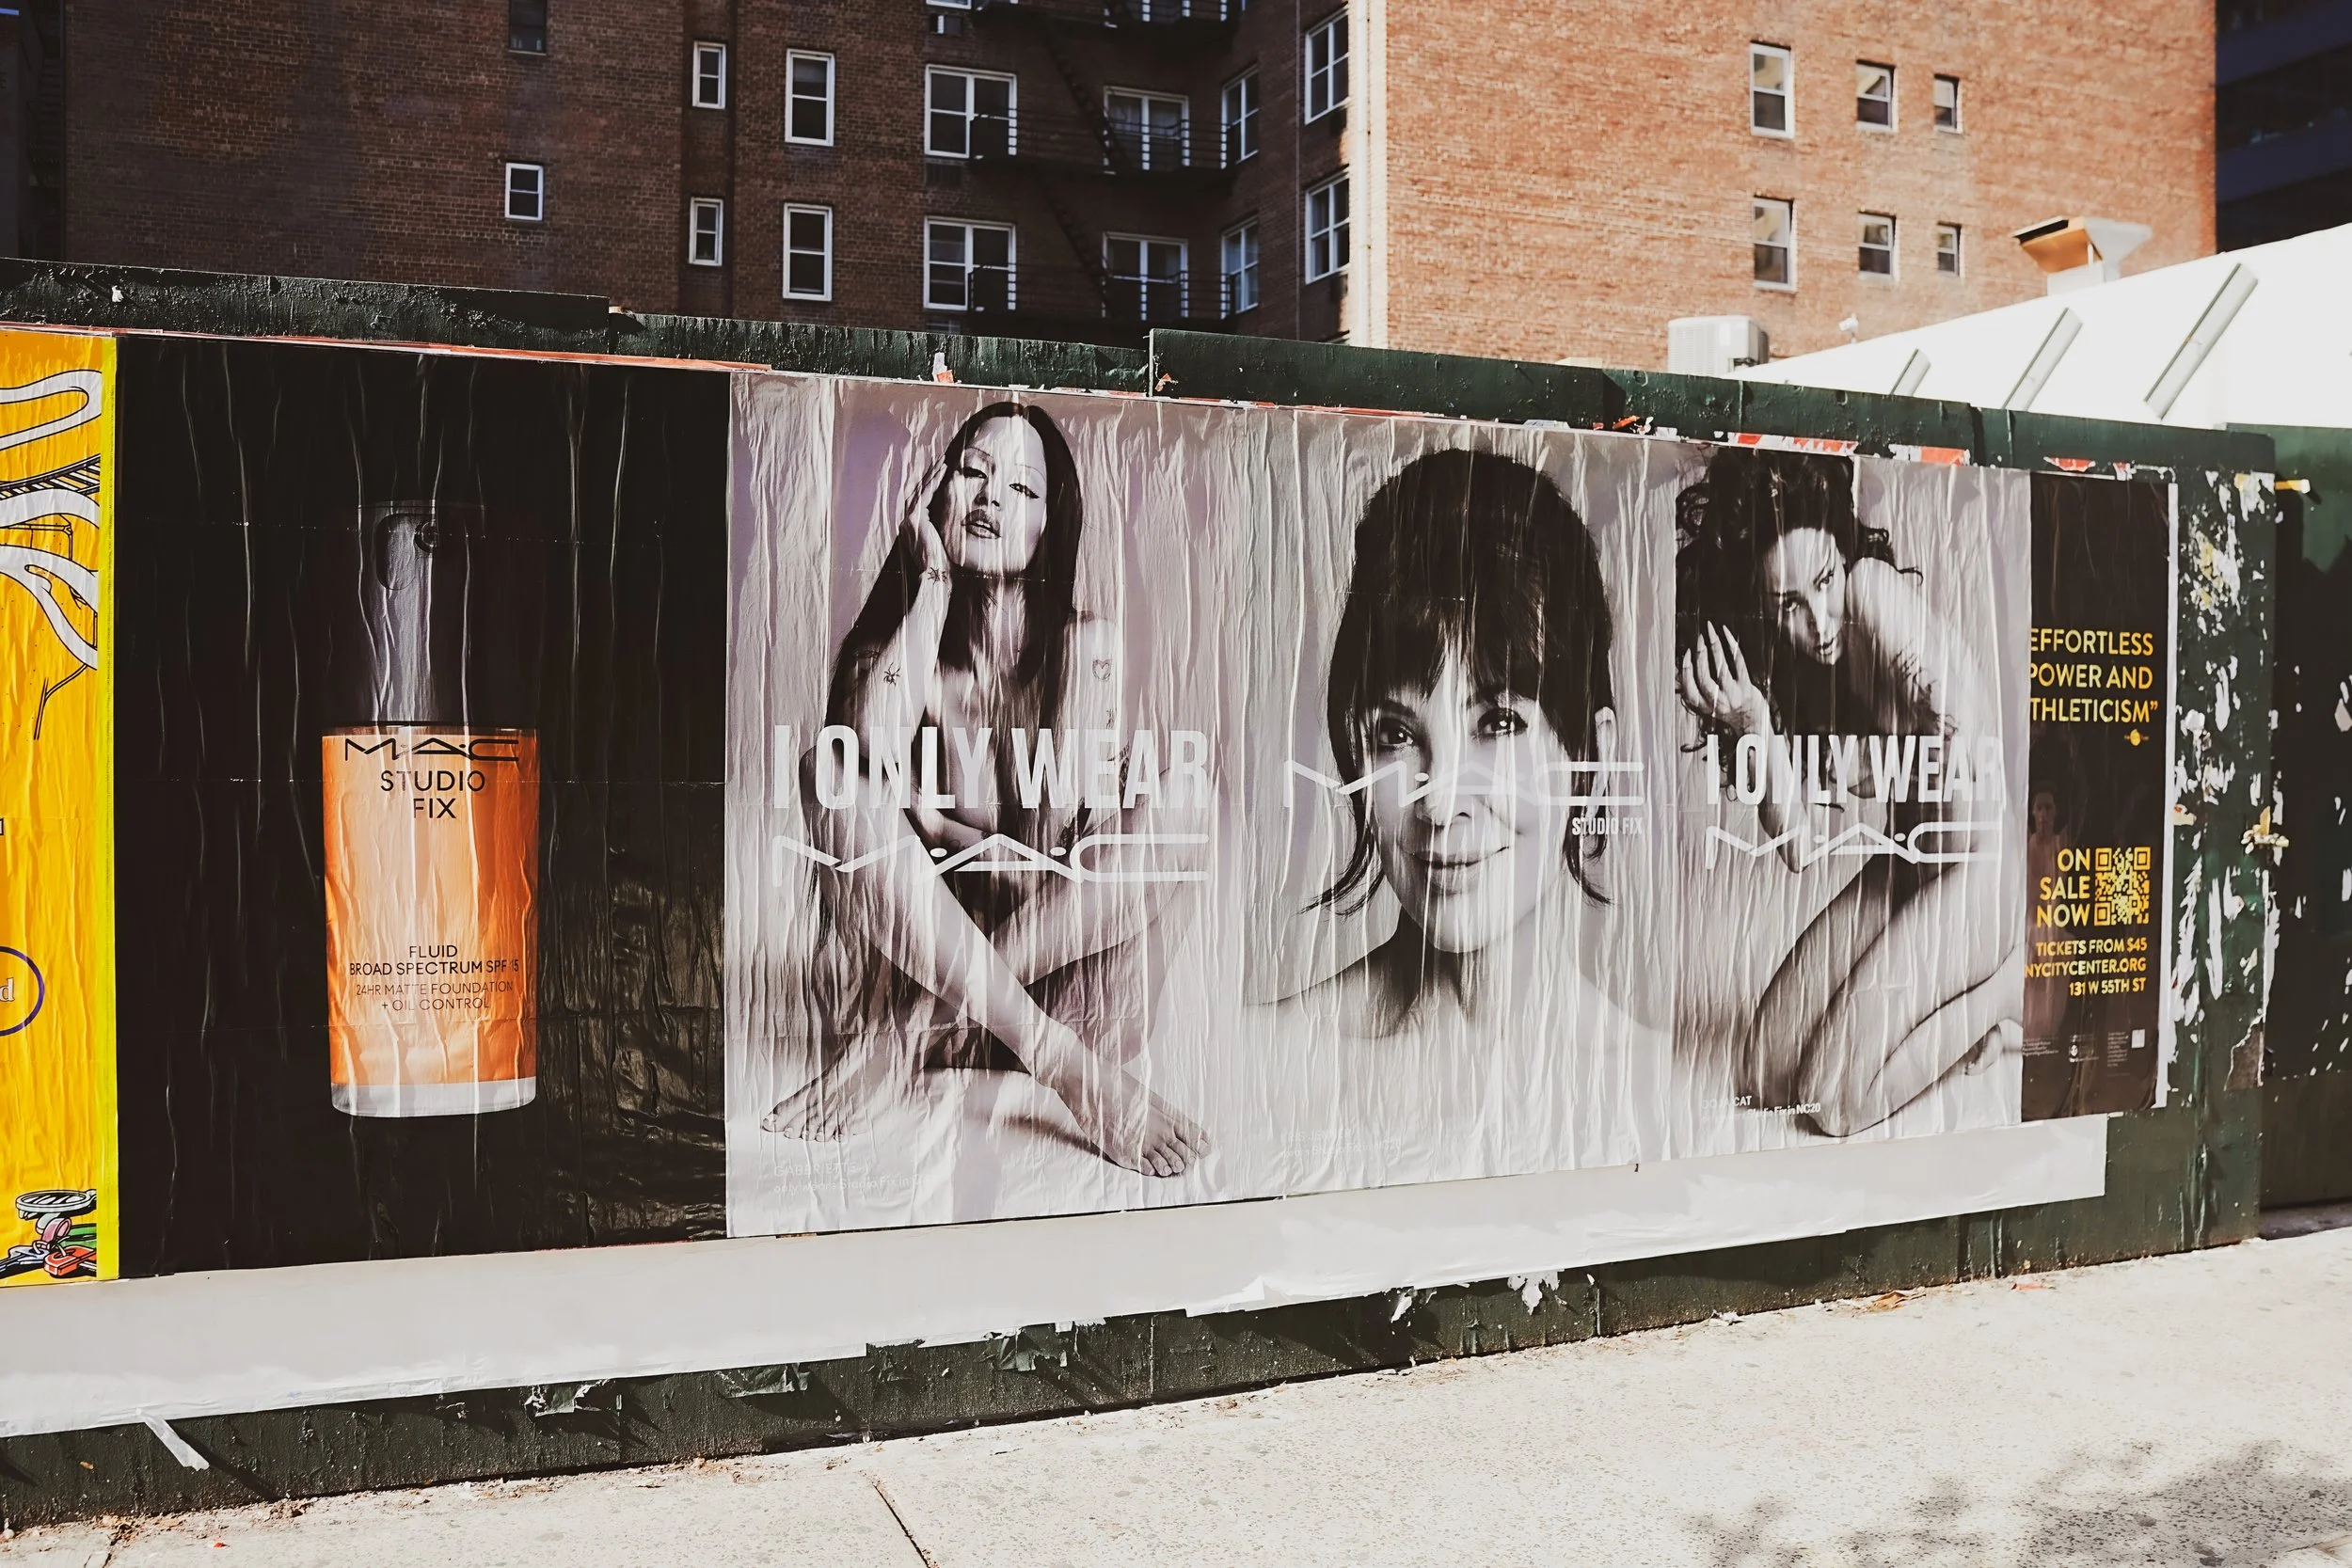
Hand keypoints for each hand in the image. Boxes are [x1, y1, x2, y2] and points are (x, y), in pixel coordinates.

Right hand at [902, 459, 954, 586]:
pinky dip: (933, 482)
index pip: (919, 498)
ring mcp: (907, 519)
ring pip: (920, 489)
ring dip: (932, 475)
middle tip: (941, 461)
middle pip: (917, 490)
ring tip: (943, 462)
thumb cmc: (943, 563)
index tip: (940, 472)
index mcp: (911, 526)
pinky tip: (942, 473)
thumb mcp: (942, 540)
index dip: (929, 484)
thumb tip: (954, 519)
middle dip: (929, 475)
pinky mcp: (913, 519)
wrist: (936, 575)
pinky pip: (923, 495)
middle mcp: (906, 521)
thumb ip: (942, 527)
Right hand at [1679, 623, 1769, 736]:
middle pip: (1703, 677)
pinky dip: (1731, 646)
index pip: (1689, 689)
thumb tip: (1683, 670)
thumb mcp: (1709, 706)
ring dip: (1714, 647)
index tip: (1687, 654)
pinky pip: (1738, 662)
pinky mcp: (1746, 686)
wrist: (1753, 719)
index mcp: (1705, 707)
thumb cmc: (1730, 708)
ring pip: (1720, 668)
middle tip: (1699, 639)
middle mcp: (1718, 702)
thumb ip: (1696, 691)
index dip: (1686, 670)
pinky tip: (1727, 634)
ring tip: (1710, 632)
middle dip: (1700, 655)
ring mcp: (1733, 694)